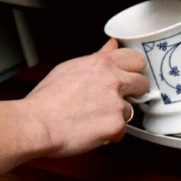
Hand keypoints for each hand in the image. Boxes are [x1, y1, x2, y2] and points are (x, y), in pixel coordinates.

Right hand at [21, 39, 148, 157]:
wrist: (37, 124)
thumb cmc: (46, 100)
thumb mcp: (70, 67)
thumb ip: (96, 58)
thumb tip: (111, 46)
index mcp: (101, 63)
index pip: (136, 59)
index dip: (132, 69)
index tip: (128, 76)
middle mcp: (113, 80)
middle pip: (142, 83)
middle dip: (132, 92)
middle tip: (113, 99)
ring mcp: (116, 103)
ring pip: (131, 110)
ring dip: (117, 115)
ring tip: (93, 117)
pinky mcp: (116, 125)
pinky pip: (122, 131)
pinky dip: (109, 134)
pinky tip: (91, 130)